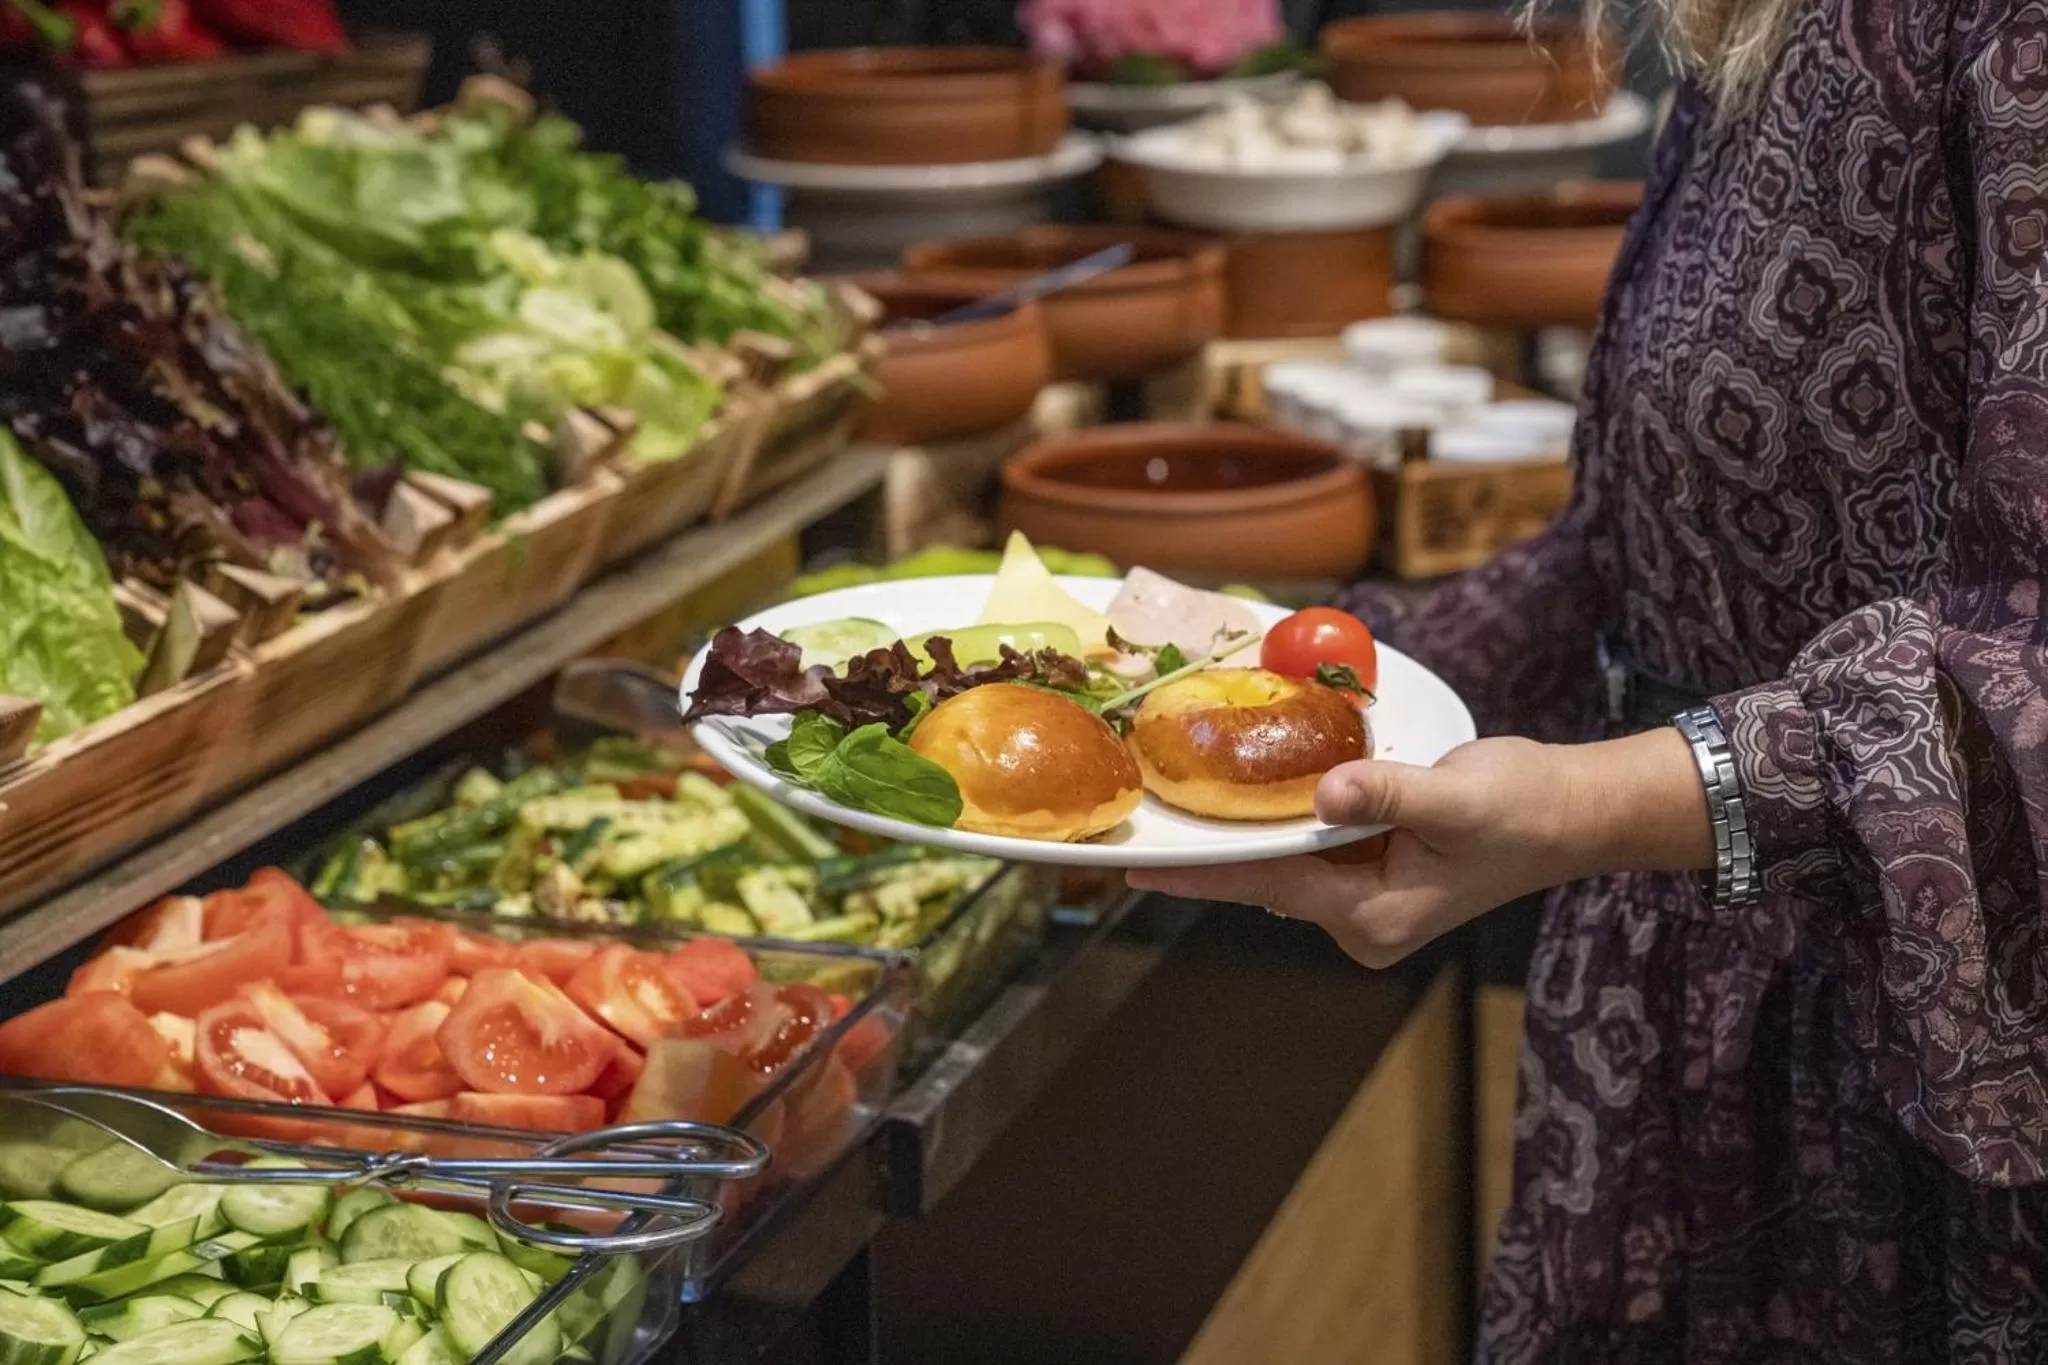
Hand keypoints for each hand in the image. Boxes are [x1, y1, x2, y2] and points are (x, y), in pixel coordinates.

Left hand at [1128, 729, 1711, 967]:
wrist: (1576, 812)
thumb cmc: (1525, 806)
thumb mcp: (1454, 796)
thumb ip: (1385, 795)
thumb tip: (1325, 792)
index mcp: (1374, 915)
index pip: (1268, 883)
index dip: (1201, 870)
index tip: (1135, 869)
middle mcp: (1362, 923)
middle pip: (1268, 877)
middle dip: (1217, 844)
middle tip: (1152, 810)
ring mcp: (1369, 905)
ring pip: (1289, 863)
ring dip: (1253, 828)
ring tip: (1189, 791)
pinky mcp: (1377, 880)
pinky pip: (1315, 852)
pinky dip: (1290, 821)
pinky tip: (1259, 787)